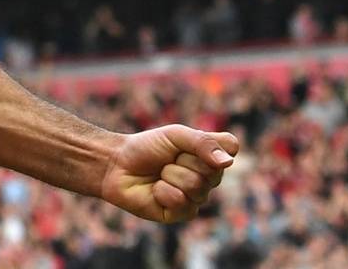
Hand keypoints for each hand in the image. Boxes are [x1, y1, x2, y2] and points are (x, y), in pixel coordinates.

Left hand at [99, 124, 238, 223]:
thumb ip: (203, 143)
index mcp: (211, 156)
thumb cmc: (147, 147)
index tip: (184, 142)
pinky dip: (162, 191)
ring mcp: (197, 197)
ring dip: (170, 175)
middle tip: (167, 159)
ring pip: (196, 186)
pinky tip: (155, 189)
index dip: (207, 143)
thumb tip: (228, 161)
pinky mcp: (182, 213)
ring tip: (160, 174)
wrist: (117, 164)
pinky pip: (181, 202)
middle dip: (182, 160)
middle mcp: (209, 178)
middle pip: (212, 170)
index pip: (230, 147)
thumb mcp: (175, 135)